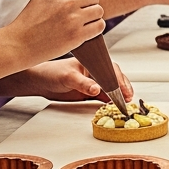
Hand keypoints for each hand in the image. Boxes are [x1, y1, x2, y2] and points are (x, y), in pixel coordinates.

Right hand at [7, 0, 103, 59]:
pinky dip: (94, 28)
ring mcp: (73, 18)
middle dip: (88, 5)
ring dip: (92, 16)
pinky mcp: (77, 35)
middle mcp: (67, 1)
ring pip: (98, 11)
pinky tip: (84, 30)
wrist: (19, 44)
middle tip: (77, 13)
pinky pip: (99, 26)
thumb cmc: (30, 19)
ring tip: (80, 22)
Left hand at [19, 57, 134, 103]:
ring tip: (125, 103)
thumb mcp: (68, 77)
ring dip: (118, 95)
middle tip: (128, 98)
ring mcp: (93, 81)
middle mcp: (95, 71)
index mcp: (93, 63)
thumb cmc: (52, 73)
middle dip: (122, 88)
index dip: (119, 81)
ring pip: (111, 87)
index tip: (124, 91)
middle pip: (114, 79)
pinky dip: (109, 100)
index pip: (111, 71)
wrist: (40, 82)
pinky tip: (114, 105)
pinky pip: (103, 95)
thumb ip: (83, 83)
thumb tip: (97, 89)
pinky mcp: (89, 91)